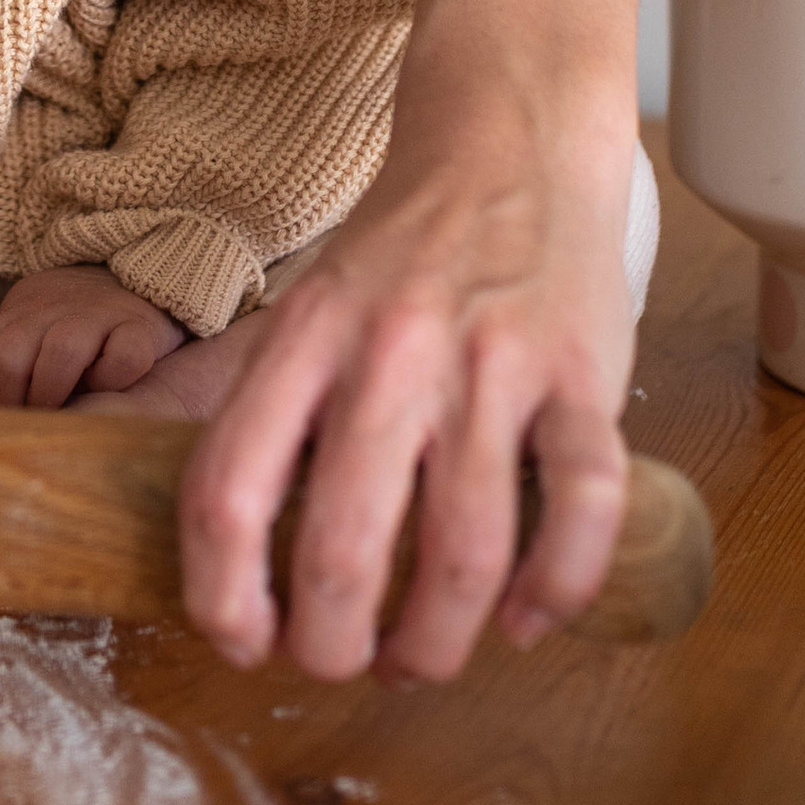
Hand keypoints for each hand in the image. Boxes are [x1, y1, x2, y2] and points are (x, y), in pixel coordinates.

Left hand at [0, 263, 186, 407]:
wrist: (130, 282)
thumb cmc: (66, 331)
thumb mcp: (25, 338)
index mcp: (14, 317)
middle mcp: (49, 312)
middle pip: (7, 357)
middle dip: (8, 403)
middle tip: (22, 425)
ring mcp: (96, 316)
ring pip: (61, 350)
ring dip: (52, 393)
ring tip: (60, 415)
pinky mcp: (140, 328)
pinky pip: (124, 356)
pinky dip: (113, 378)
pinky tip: (108, 390)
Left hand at [173, 99, 637, 682]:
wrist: (509, 141)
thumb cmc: (401, 252)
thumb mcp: (307, 310)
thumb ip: (279, 416)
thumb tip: (249, 568)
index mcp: (303, 339)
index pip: (225, 494)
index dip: (223, 599)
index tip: (243, 643)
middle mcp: (389, 354)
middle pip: (341, 550)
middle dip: (332, 645)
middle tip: (339, 663)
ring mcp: (491, 366)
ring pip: (463, 556)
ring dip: (438, 644)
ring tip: (424, 659)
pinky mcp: (582, 375)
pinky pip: (582, 511)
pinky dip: (556, 589)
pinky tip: (528, 618)